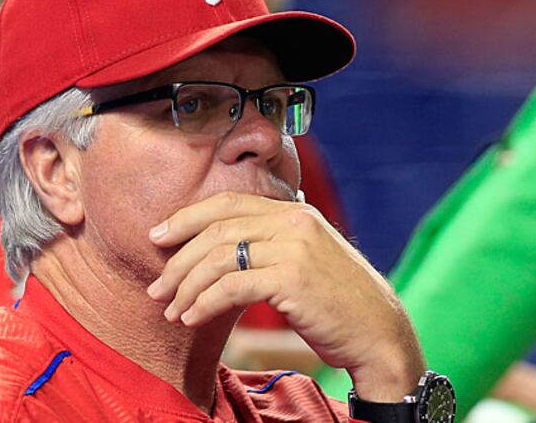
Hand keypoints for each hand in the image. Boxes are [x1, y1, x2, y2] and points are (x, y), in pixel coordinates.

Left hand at [146, 192, 424, 400]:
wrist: (379, 333)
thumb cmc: (337, 302)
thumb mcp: (304, 259)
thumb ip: (269, 245)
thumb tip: (214, 254)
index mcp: (294, 211)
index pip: (227, 203)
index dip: (186, 218)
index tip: (157, 237)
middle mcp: (293, 221)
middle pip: (216, 230)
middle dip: (178, 260)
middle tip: (156, 288)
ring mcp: (294, 247)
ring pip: (219, 258)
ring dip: (186, 287)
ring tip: (171, 311)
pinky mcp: (292, 278)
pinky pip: (231, 286)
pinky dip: (204, 303)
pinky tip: (191, 319)